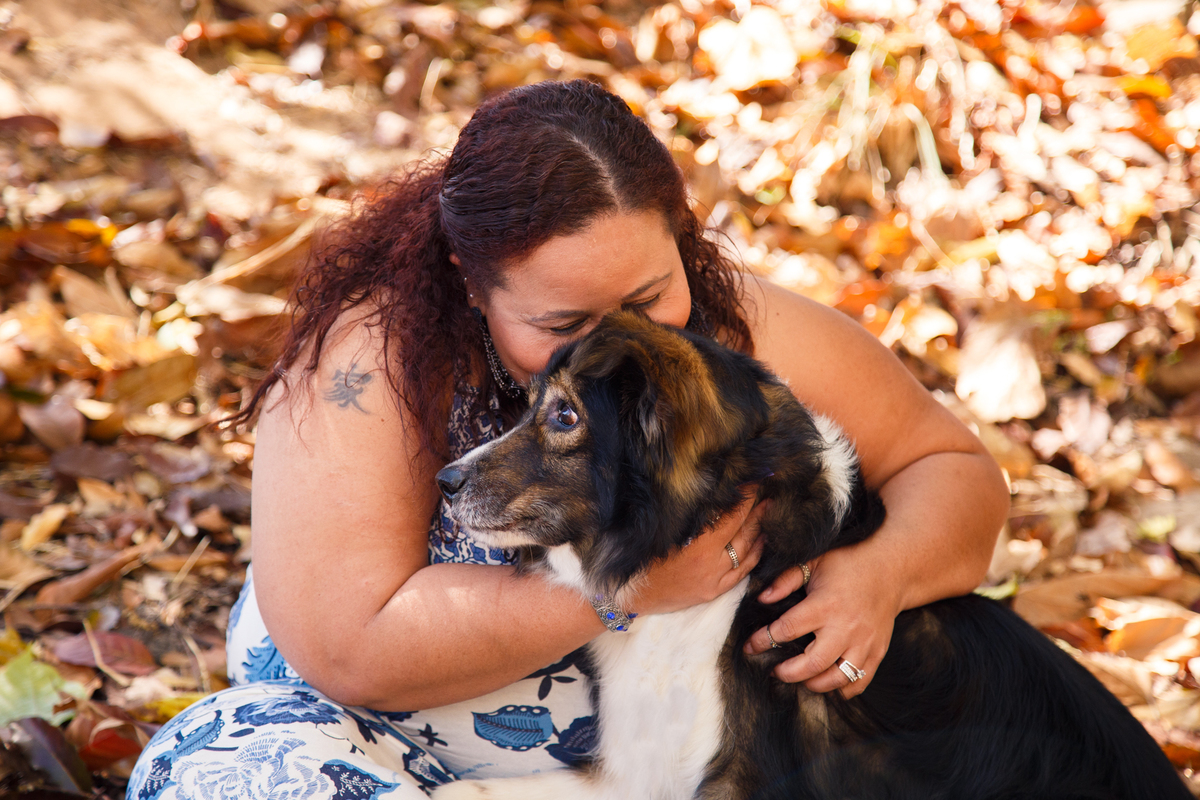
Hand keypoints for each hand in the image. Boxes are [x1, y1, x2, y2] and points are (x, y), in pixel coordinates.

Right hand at [631, 494, 767, 615]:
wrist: (631, 593)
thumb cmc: (641, 557)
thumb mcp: (663, 530)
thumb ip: (690, 514)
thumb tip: (711, 491)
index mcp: (697, 544)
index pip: (732, 515)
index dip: (745, 496)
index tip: (754, 481)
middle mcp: (709, 562)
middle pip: (742, 531)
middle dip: (755, 509)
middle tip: (766, 491)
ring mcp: (713, 579)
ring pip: (746, 550)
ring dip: (758, 529)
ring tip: (767, 511)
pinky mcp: (713, 591)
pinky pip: (742, 573)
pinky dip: (754, 555)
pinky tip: (761, 541)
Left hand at [742, 544, 901, 697]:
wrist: (891, 568)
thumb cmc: (848, 562)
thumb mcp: (814, 561)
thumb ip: (786, 579)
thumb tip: (763, 599)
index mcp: (825, 605)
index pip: (786, 630)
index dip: (763, 640)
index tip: (750, 647)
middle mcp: (845, 628)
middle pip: (811, 664)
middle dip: (787, 672)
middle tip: (774, 670)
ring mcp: (864, 643)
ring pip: (836, 679)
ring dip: (813, 684)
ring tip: (799, 678)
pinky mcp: (878, 651)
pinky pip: (860, 681)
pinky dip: (843, 690)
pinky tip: (827, 683)